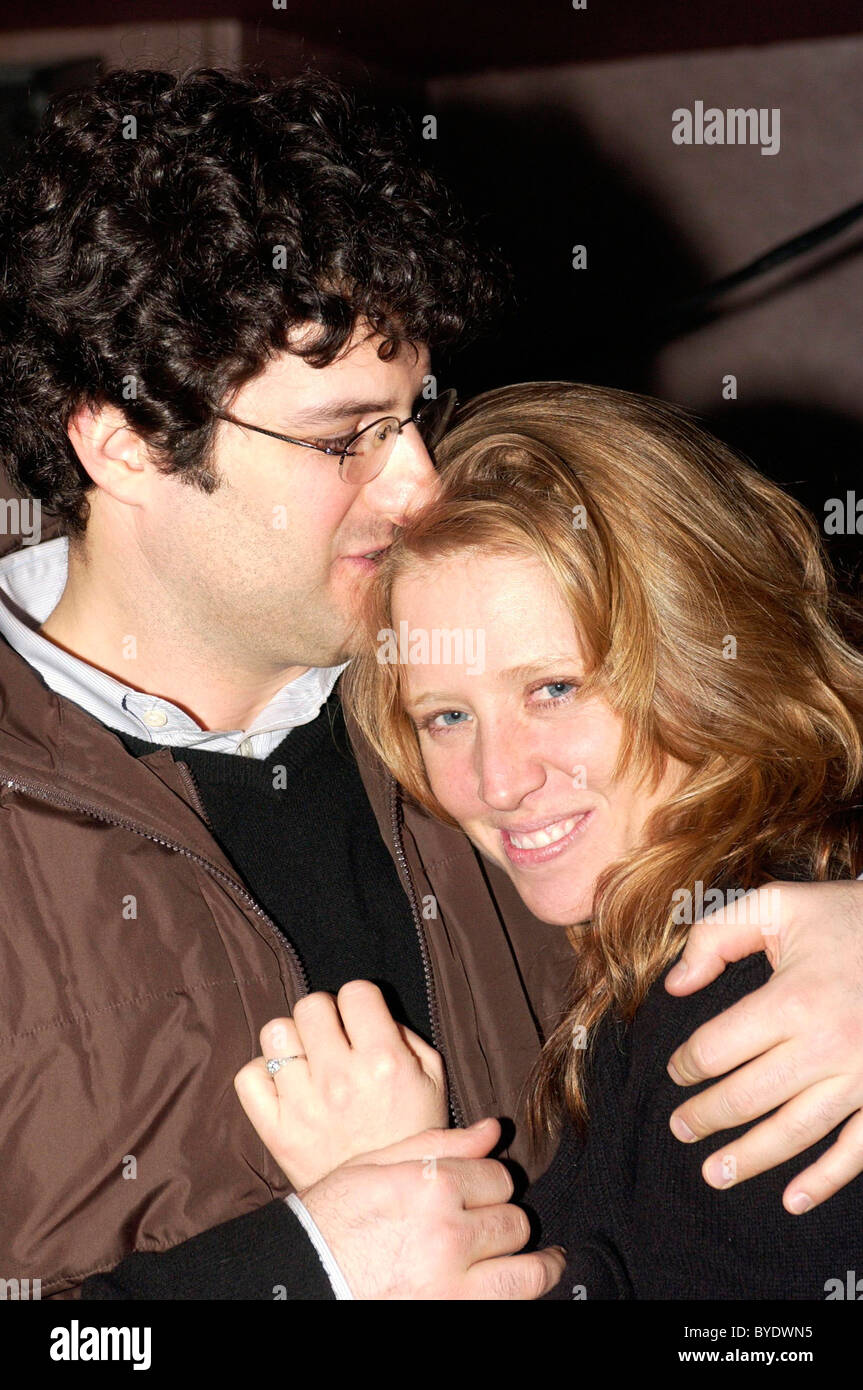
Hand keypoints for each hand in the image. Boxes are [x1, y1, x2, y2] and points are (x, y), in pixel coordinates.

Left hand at [235, 980, 447, 1188]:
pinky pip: (248, 1076)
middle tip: (334, 1040)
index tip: (361, 1021)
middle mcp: (340, 1078)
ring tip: (309, 1063)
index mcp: (384, 1061)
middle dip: (324, 1016)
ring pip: (275, 1033)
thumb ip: (405, 1036)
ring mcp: (303, 1104)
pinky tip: (287, 1087)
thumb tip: (369, 1012)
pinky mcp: (275, 1130)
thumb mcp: (433, 1080)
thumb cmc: (412, 1135)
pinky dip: (264, 1076)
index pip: (355, 991)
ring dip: (292, 1042)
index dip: (359, 1002)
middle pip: (310, 1005)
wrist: (387, 1202)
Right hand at [299, 1119, 565, 1299]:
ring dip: (536, 1264)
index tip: (488, 1192)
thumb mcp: (374, 1166)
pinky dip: (524, 1294)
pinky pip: (510, 1304)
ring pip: (527, 1271)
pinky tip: (525, 1285)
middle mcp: (450, 1234)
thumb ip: (438, 1145)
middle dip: (508, 1221)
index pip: (498, 1177)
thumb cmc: (330, 1220)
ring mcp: (454, 1285)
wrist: (302, 1278)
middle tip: (498, 1226)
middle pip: (515, 1221)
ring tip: (545, 1262)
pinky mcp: (453, 1315)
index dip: (495, 1183)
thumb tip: (492, 1130)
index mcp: (431, 1186)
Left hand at [665, 879, 862, 1212]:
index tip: (677, 1071)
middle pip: (750, 1096)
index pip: (720, 1048)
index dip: (688, 1064)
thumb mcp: (777, 905)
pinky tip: (794, 1199)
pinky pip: (858, 1149)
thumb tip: (676, 985)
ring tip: (714, 1173)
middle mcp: (828, 1045)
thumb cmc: (844, 919)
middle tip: (680, 1129)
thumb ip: (715, 936)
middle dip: (707, 1116)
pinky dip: (826, 1180)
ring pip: (797, 1131)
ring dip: (752, 1157)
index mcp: (794, 1000)